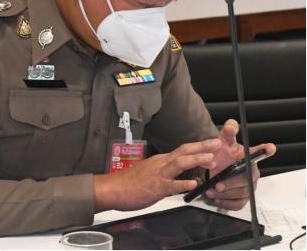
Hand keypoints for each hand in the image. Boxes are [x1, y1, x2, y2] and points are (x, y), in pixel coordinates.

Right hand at [94, 138, 221, 211]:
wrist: (113, 188)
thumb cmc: (130, 182)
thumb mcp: (150, 172)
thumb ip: (165, 171)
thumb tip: (177, 174)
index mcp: (161, 161)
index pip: (183, 150)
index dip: (199, 146)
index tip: (212, 143)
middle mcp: (161, 164)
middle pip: (184, 151)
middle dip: (202, 147)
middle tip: (218, 143)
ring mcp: (158, 174)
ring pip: (179, 164)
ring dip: (195, 160)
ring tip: (210, 159)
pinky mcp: (154, 187)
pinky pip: (170, 185)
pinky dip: (182, 183)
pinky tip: (193, 184)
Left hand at [204, 118, 275, 210]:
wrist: (215, 165)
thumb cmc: (222, 152)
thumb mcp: (222, 141)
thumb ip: (227, 132)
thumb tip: (231, 124)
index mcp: (248, 157)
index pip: (258, 152)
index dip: (264, 150)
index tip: (270, 147)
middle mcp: (252, 172)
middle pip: (246, 180)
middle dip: (231, 183)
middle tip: (218, 184)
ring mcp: (249, 186)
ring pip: (241, 193)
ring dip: (226, 194)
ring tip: (212, 191)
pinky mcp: (243, 198)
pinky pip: (238, 204)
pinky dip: (227, 203)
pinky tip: (217, 199)